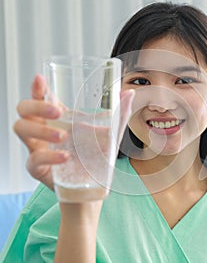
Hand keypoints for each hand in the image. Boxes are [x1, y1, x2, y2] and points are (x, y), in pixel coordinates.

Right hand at [14, 75, 134, 190]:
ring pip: (21, 129)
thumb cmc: (96, 156)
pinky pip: (33, 159)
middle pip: (24, 109)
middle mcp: (44, 130)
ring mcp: (38, 148)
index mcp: (58, 119)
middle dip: (36, 105)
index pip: (40, 98)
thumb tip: (129, 93)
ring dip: (40, 129)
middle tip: (57, 111)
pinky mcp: (38, 168)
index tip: (41, 78)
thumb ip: (119, 114)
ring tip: (62, 136)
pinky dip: (49, 157)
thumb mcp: (109, 134)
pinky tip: (65, 157)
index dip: (37, 87)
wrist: (91, 185)